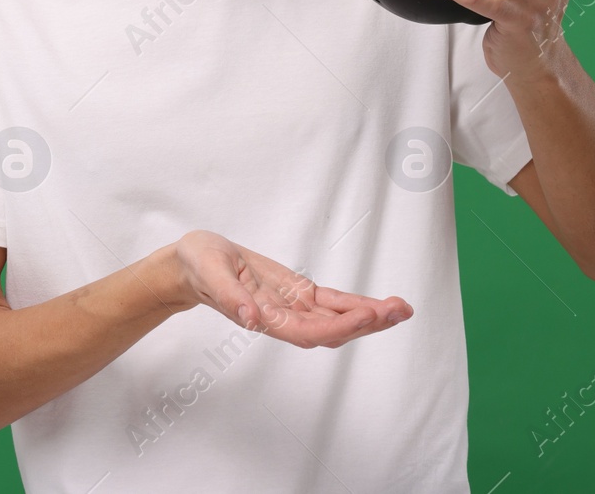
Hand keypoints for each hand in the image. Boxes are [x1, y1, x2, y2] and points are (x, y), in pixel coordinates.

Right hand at [173, 230, 412, 348]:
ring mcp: (292, 307)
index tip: (365, 314)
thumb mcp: (209, 272)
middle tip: (399, 310)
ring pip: (337, 319)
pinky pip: (331, 302)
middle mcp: (284, 318)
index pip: (307, 331)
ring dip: (370, 316)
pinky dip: (356, 304)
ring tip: (401, 308)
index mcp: (264, 317)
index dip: (338, 326)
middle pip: (331, 330)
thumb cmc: (199, 265)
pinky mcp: (296, 293)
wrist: (193, 264)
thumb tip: (251, 319)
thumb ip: (229, 297)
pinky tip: (379, 305)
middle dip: (366, 323)